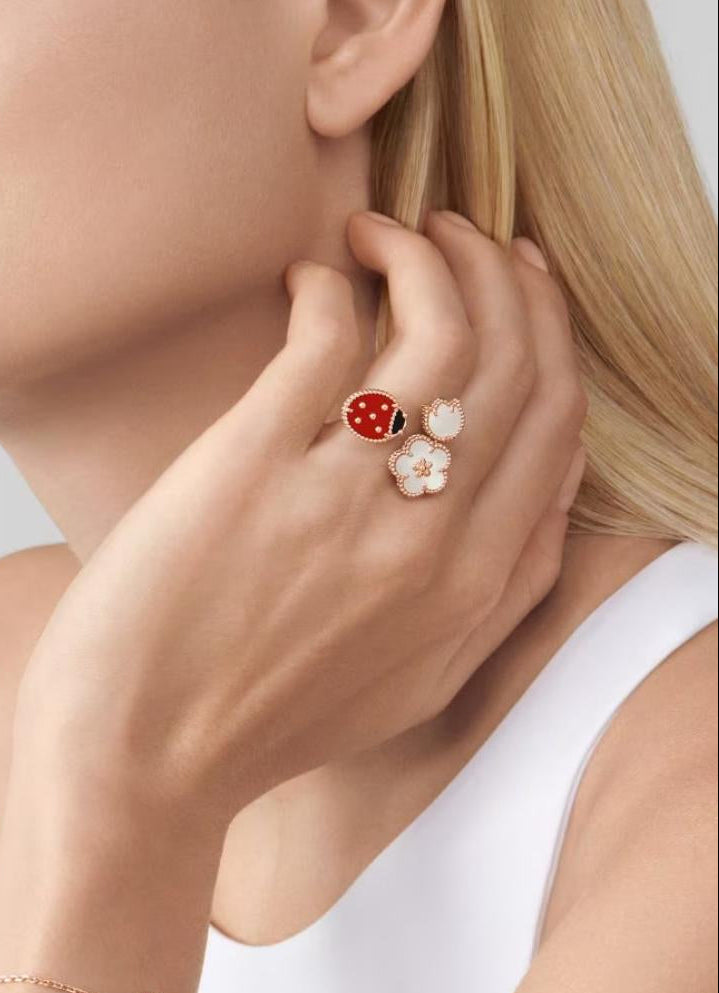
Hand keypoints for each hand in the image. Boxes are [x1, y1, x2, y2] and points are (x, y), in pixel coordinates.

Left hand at [14, 212, 586, 823]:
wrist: (143, 760)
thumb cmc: (272, 718)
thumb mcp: (423, 679)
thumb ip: (503, 593)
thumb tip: (549, 493)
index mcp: (473, 584)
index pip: (556, 422)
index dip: (551, 330)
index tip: (524, 284)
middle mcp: (429, 538)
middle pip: (513, 365)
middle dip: (503, 274)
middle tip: (463, 234)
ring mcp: (343, 499)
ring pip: (441, 334)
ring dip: (428, 257)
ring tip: (386, 234)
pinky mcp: (253, 466)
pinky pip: (323, 340)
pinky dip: (325, 285)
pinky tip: (308, 278)